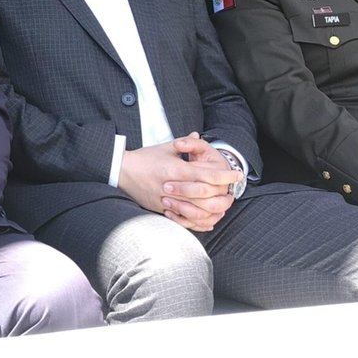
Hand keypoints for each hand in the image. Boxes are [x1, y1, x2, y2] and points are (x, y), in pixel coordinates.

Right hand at [118, 135, 237, 230]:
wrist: (121, 171)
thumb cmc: (143, 158)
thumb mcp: (164, 148)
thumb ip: (183, 144)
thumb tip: (196, 135)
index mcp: (176, 169)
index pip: (207, 174)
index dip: (225, 175)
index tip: (236, 175)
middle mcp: (173, 186)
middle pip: (205, 194)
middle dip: (223, 194)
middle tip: (233, 193)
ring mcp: (167, 200)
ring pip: (197, 210)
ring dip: (213, 210)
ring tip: (223, 207)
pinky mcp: (161, 209)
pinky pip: (184, 220)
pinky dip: (198, 222)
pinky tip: (208, 220)